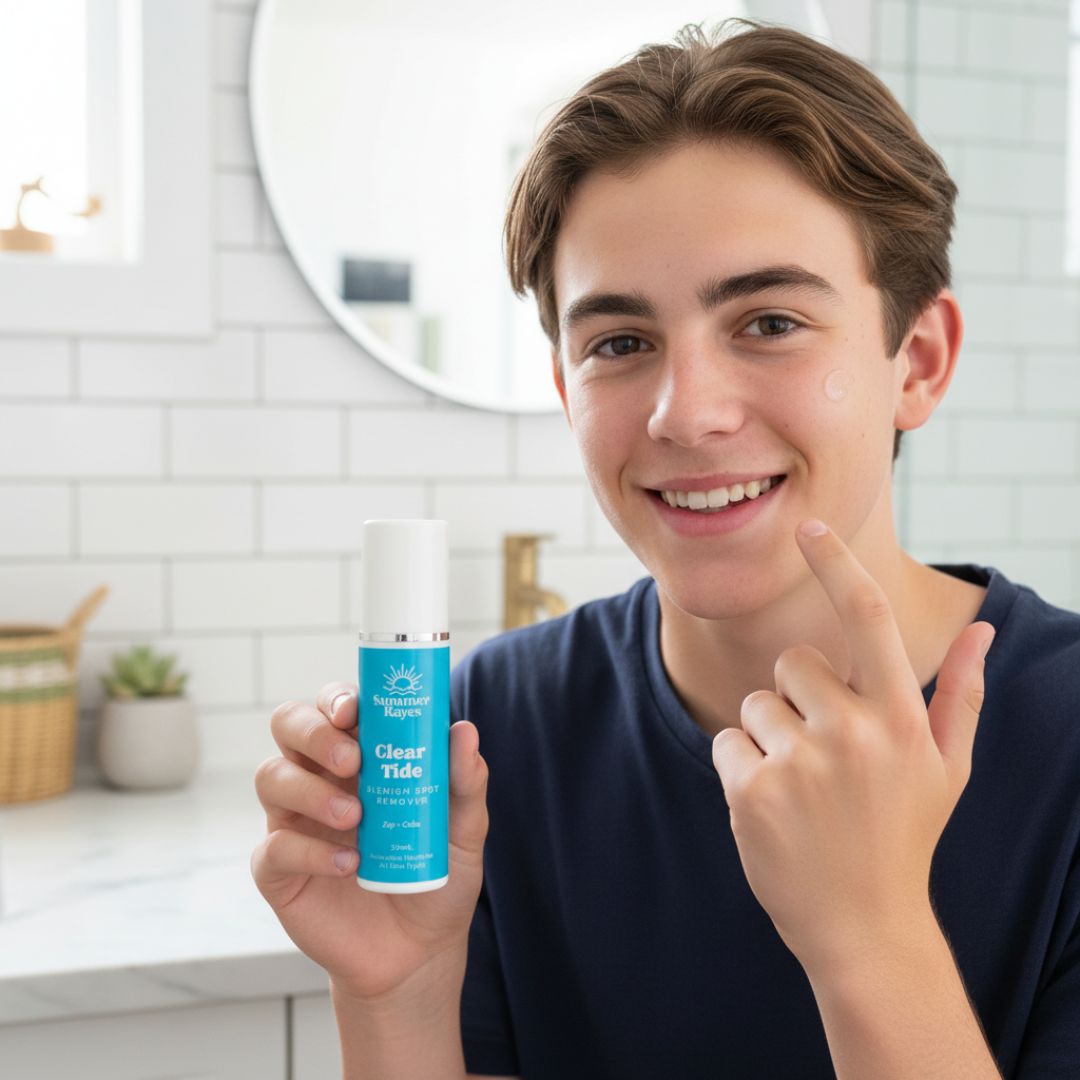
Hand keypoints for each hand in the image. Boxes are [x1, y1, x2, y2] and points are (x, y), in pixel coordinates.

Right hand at [250, 683, 489, 1002]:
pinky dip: (310, 852)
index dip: (336, 697)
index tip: (353, 711)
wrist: (419, 952)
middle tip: (351, 762)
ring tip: (355, 818)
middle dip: (313, 732)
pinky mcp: (279, 871)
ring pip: (270, 777)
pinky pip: (273, 848)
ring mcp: (295, 822)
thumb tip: (464, 731)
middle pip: (288, 725)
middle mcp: (320, 778)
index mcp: (361, 755)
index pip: (334, 706)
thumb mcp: (465, 829)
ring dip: (310, 791)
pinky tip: (349, 865)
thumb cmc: (436, 874)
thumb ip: (465, 782)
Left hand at [711, 518, 994, 979]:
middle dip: (798, 696)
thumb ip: (961, 694)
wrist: (861, 926)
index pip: (867, 618)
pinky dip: (739, 766)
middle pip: (792, 663)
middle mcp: (853, 733)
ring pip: (755, 703)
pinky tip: (773, 808)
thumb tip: (982, 628)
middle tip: (822, 754)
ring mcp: (800, 762)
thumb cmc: (903, 836)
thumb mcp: (947, 768)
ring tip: (801, 788)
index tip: (808, 526)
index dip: (836, 564)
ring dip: (768, 736)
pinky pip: (725, 740)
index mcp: (901, 720)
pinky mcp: (752, 790)